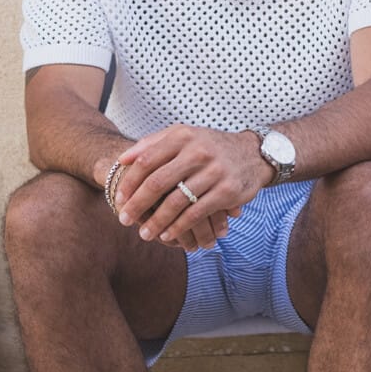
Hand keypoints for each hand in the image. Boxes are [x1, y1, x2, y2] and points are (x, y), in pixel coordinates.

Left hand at [108, 125, 269, 250]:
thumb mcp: (183, 136)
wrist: (252, 154)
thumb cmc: (209, 147)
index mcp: (183, 136)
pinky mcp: (226, 191)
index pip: (147, 160)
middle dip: (137, 205)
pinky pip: (195, 214)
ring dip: (156, 221)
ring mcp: (214, 171)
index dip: (130, 181)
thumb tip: (122, 159)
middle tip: (123, 220)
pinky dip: (178, 227)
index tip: (118, 199)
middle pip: (158, 182)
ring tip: (144, 233)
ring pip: (176, 202)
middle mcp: (198, 151)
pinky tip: (167, 235)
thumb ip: (153, 144)